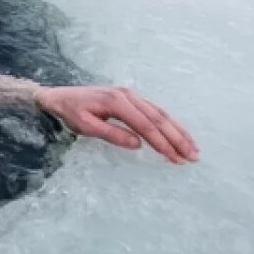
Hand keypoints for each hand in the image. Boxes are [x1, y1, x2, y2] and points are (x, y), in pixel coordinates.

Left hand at [35, 85, 198, 163]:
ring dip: (178, 131)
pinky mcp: (131, 99)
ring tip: (193, 149)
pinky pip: (154, 111)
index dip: (162, 143)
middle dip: (177, 139)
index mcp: (117, 101)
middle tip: (193, 157)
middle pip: (159, 118)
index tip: (176, 158)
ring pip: (160, 113)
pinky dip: (169, 124)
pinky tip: (178, 135)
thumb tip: (138, 144)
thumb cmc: (71, 112)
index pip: (146, 125)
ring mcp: (131, 95)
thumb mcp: (85, 126)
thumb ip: (111, 134)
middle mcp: (128, 95)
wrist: (60, 96)